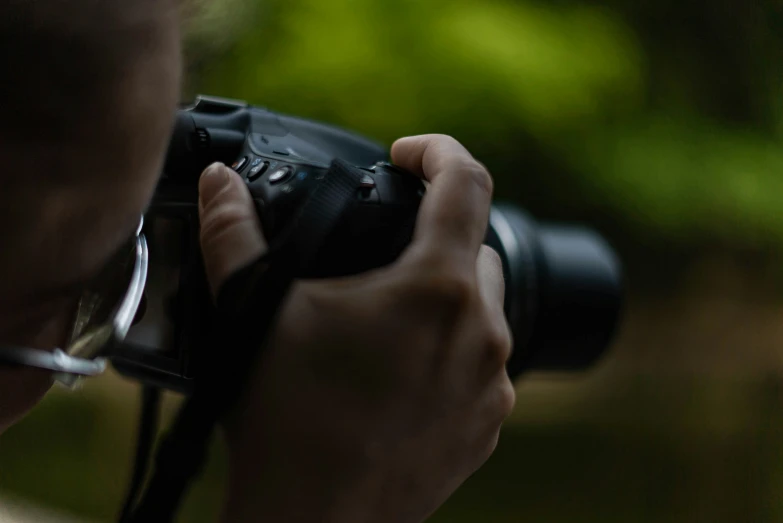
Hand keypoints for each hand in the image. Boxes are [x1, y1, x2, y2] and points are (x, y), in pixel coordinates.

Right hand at [197, 135, 514, 522]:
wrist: (313, 522)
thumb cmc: (287, 419)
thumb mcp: (253, 313)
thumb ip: (234, 234)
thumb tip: (218, 183)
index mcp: (436, 288)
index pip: (466, 181)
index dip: (437, 150)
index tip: (405, 156)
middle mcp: (482, 331)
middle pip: (478, 248)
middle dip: (438, 234)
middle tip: (384, 250)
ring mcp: (492, 384)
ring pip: (485, 310)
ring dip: (447, 297)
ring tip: (389, 315)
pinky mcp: (488, 425)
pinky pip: (482, 365)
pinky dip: (452, 351)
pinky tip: (402, 370)